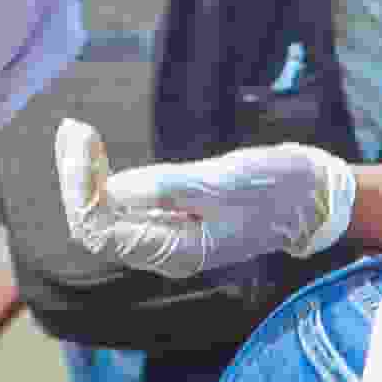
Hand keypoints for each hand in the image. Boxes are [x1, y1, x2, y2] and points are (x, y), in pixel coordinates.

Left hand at [51, 117, 350, 279]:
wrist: (308, 197)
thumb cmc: (274, 189)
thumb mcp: (224, 182)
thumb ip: (170, 188)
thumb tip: (116, 189)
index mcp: (176, 253)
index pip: (102, 232)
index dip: (80, 191)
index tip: (82, 142)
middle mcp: (163, 252)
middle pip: (97, 225)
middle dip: (76, 179)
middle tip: (73, 128)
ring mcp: (165, 236)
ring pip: (105, 213)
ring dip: (84, 174)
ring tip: (76, 129)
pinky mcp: (169, 218)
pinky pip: (121, 203)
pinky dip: (102, 175)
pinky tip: (92, 145)